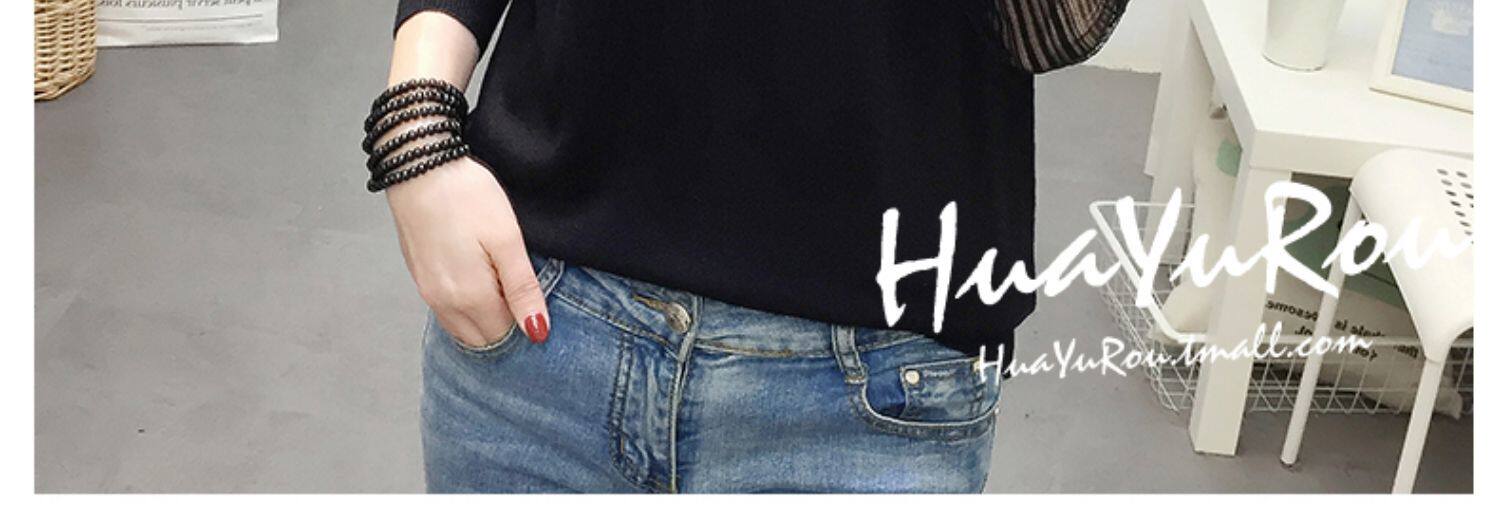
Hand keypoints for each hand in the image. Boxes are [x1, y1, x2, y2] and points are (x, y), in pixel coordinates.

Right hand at [386, 156, 548, 346]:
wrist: (419, 167)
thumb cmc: (467, 197)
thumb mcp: (507, 241)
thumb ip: (523, 290)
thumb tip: (537, 332)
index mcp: (470, 298)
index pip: (506, 336)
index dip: (526, 322)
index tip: (535, 297)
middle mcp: (444, 304)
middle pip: (483, 338)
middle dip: (505, 325)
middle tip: (519, 288)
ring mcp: (428, 293)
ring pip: (463, 328)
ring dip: (484, 318)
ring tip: (500, 280)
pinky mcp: (420, 279)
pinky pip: (447, 311)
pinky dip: (466, 307)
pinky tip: (478, 277)